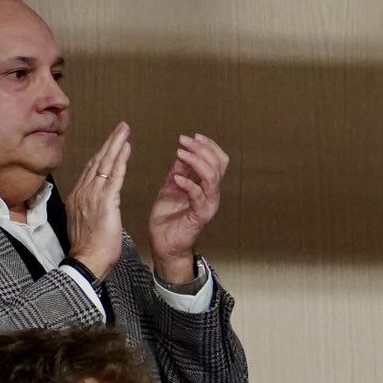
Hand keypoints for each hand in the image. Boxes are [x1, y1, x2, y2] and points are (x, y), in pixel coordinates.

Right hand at [66, 123, 130, 279]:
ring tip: (125, 130)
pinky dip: (121, 160)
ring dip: (116, 145)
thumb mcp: (84, 223)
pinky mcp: (105, 201)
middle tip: (120, 127)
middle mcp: (82, 192)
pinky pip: (114, 176)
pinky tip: (126, 148)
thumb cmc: (89, 249)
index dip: (101, 154)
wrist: (86, 261)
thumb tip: (93, 205)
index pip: (90, 170)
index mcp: (78, 197)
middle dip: (109, 143)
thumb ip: (88, 209)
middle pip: (97, 161)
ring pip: (105, 164)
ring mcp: (92, 195)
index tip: (110, 143)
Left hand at [146, 133, 227, 286]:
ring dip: (196, 161)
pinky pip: (198, 196)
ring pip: (212, 177)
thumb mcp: (171, 188)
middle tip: (184, 141)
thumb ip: (179, 172)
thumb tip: (182, 153)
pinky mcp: (200, 216)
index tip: (192, 137)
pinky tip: (176, 177)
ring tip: (180, 153)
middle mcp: (212, 195)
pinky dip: (188, 183)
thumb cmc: (168, 219)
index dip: (208, 146)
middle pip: (218, 165)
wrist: (164, 245)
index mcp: (207, 187)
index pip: (219, 161)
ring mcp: (208, 206)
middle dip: (201, 149)